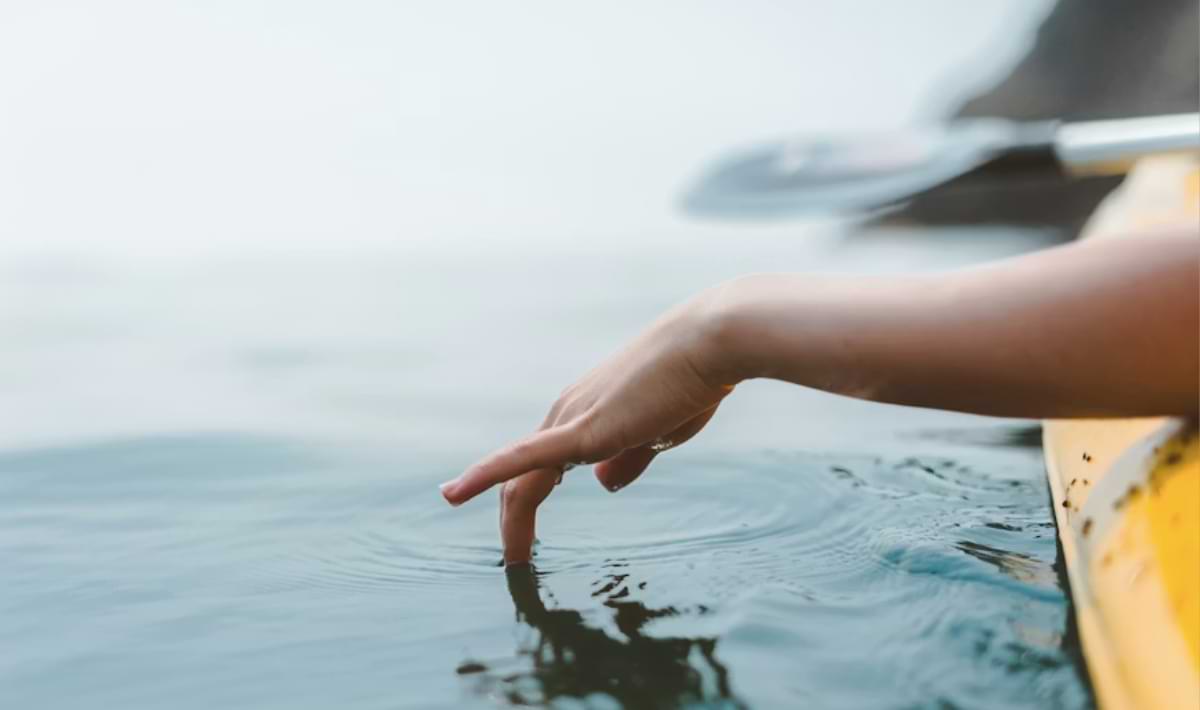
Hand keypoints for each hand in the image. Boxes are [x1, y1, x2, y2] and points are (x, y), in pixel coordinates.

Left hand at [439, 287, 738, 562]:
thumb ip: (630, 458)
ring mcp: (570, 418)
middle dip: (514, 520)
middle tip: (516, 559)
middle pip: (522, 476)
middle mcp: (567, 413)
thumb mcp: (658, 432)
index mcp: (583, 414)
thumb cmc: (690, 384)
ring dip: (512, 522)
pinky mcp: (583, 429)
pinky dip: (485, 476)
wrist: (708, 345)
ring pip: (521, 479)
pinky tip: (453, 495)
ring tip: (514, 561)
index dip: (526, 501)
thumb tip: (604, 484)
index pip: (540, 465)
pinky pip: (522, 458)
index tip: (525, 538)